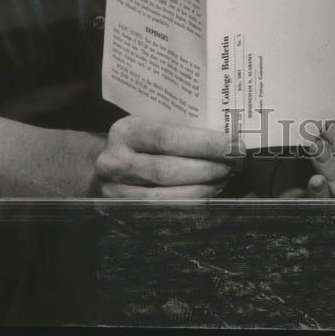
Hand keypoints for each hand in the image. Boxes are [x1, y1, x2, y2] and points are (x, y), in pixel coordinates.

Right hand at [93, 115, 243, 197]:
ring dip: (202, 189)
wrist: (100, 162)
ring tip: (224, 178)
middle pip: (168, 170)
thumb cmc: (140, 139)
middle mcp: (114, 161)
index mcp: (126, 131)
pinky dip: (189, 204)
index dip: (205, 144)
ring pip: (165, 197)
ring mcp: (113, 191)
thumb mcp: (151, 123)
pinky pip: (160, 212)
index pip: (169, 138)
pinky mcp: (119, 212)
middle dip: (208, 168)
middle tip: (234, 164)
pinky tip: (207, 193)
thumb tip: (226, 133)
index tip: (234, 145)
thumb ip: (180, 126)